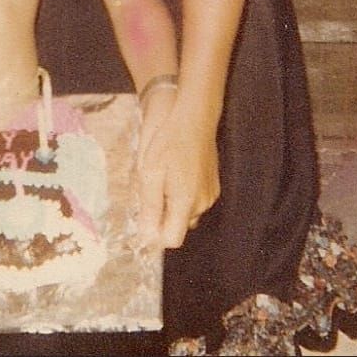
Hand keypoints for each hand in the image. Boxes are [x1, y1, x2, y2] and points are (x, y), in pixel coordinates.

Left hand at [137, 93, 220, 248]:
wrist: (193, 118)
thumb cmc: (167, 143)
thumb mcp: (150, 173)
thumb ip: (149, 207)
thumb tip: (147, 237)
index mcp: (186, 203)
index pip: (172, 239)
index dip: (155, 234)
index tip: (143, 219)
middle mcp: (203, 203)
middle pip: (179, 226)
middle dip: (162, 216)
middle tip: (149, 189)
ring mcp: (210, 194)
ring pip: (186, 212)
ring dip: (172, 204)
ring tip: (162, 178)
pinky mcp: (213, 184)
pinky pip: (195, 199)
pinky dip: (183, 193)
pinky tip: (174, 172)